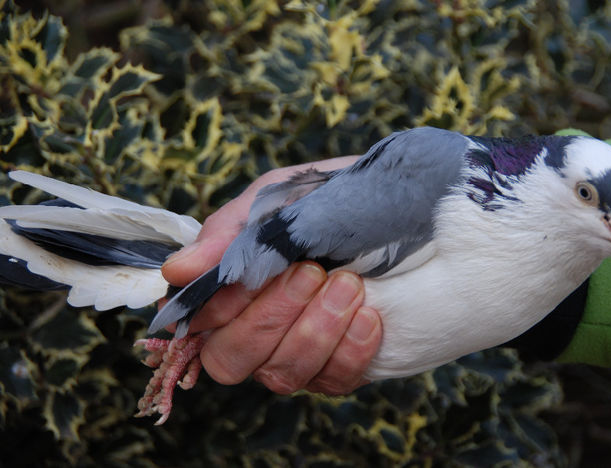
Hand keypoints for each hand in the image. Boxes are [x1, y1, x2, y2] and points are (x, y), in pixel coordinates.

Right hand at [161, 157, 382, 394]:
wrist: (397, 202)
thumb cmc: (326, 197)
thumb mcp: (276, 199)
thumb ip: (228, 235)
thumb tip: (175, 271)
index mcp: (229, 289)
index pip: (199, 324)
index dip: (223, 306)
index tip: (262, 268)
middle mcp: (255, 330)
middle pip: (230, 360)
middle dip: (272, 318)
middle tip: (312, 272)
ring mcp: (297, 354)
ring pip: (282, 375)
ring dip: (316, 330)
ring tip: (349, 283)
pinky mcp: (339, 369)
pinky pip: (333, 382)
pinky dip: (350, 350)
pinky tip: (370, 315)